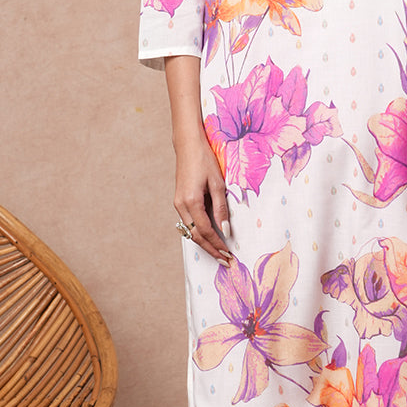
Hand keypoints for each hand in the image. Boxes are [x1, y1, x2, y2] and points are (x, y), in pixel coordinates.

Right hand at [174, 130, 231, 263]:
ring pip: (190, 231)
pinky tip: (209, 238)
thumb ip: (221, 208)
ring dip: (204, 243)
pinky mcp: (179, 201)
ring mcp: (178, 204)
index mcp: (191, 201)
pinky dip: (198, 233)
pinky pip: (188, 223)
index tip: (228, 254)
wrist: (188, 145)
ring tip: (219, 253)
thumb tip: (226, 229)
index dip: (217, 244)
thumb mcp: (218, 183)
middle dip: (210, 250)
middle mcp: (181, 205)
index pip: (205, 230)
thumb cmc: (205, 160)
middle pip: (195, 236)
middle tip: (224, 261)